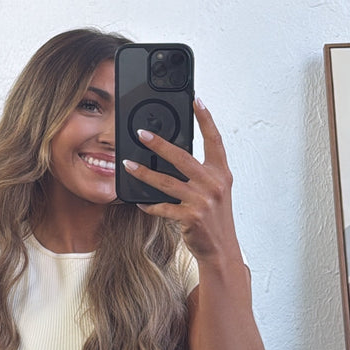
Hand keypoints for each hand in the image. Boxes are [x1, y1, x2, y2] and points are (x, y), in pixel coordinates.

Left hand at [122, 98, 240, 260]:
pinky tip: (139, 201)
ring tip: (127, 164)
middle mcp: (214, 183)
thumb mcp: (215, 190)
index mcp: (221, 173)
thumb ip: (201, 172)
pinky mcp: (190, 216)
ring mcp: (202, 200)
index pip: (215, 139)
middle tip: (141, 134)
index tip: (196, 100)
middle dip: (160, 144)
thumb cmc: (215, 218)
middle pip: (183, 157)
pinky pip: (163, 207)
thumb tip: (175, 153)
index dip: (206, 118)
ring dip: (144, 173)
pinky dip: (149, 205)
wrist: (221, 249)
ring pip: (167, 182)